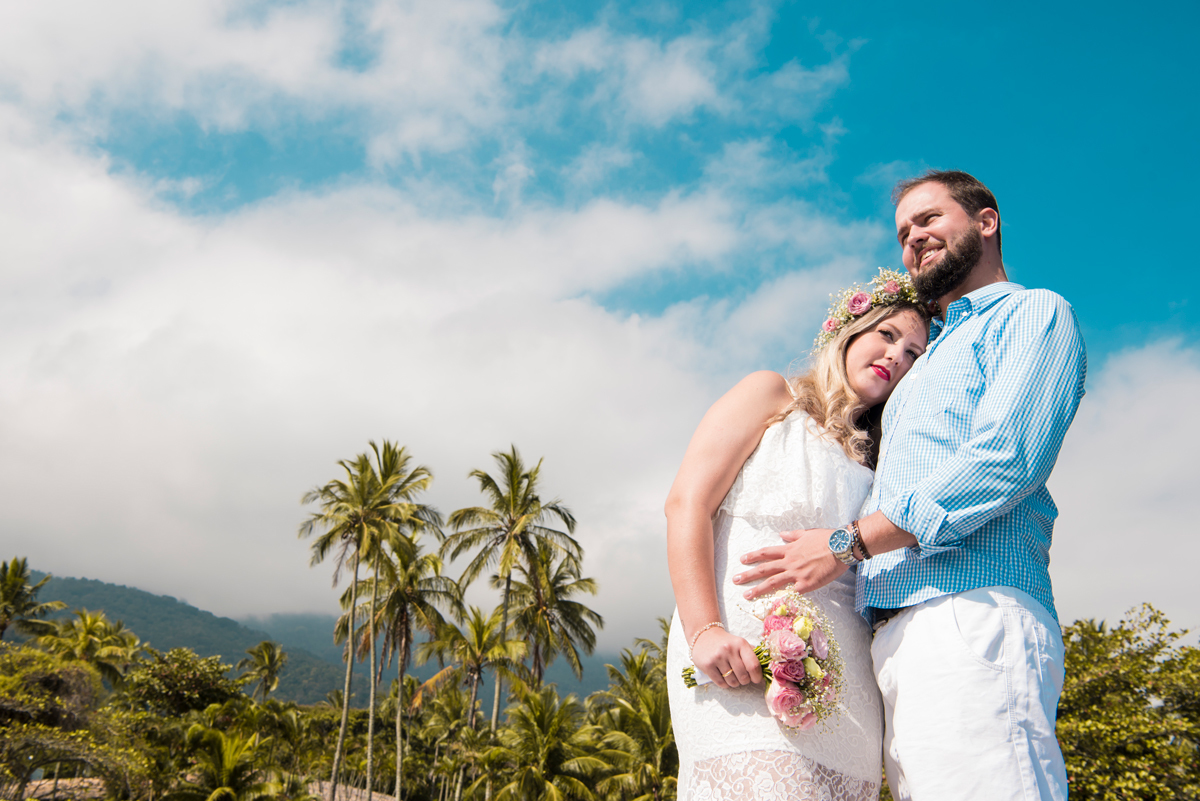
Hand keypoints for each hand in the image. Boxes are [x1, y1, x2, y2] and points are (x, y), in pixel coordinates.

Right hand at [691, 628, 762, 688]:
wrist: (704, 636)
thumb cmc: (726, 643)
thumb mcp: (740, 643)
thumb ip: (753, 654)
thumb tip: (766, 668)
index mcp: (740, 644)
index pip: (754, 665)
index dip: (757, 676)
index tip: (756, 679)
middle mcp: (729, 650)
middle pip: (743, 676)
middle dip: (745, 681)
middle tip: (742, 677)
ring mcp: (717, 658)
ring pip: (732, 682)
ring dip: (734, 683)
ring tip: (732, 676)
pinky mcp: (707, 665)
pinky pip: (721, 683)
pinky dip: (725, 684)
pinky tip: (723, 677)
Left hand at [733, 527, 847, 599]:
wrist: (841, 547)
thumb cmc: (826, 539)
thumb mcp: (806, 533)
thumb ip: (792, 536)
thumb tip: (781, 534)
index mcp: (789, 550)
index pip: (766, 553)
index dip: (753, 556)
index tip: (742, 560)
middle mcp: (789, 562)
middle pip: (765, 569)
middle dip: (748, 575)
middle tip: (735, 580)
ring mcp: (797, 574)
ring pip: (773, 582)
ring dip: (758, 589)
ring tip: (746, 595)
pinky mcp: (806, 585)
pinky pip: (792, 593)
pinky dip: (782, 598)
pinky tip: (772, 606)